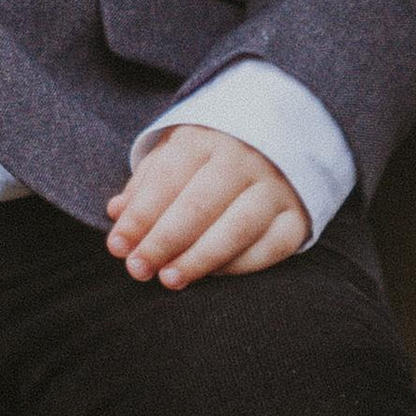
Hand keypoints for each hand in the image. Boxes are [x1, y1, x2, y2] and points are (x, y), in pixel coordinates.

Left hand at [106, 127, 310, 286]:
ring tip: (170, 279)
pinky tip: (211, 274)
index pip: (167, 180)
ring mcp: (276, 187)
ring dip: (198, 258)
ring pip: (236, 229)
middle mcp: (245, 158)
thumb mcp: (177, 152)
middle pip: (199, 206)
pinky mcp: (297, 215)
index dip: (140, 216)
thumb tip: (117, 212)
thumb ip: (147, 182)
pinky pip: (271, 247)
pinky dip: (239, 265)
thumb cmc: (213, 151)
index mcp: (206, 138)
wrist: (281, 136)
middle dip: (163, 242)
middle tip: (138, 269)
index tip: (118, 246)